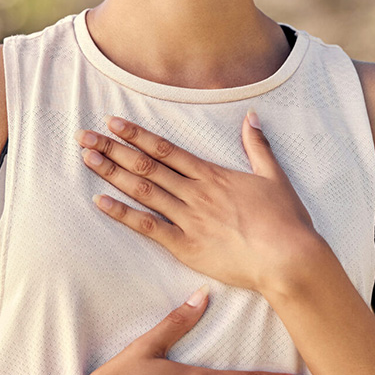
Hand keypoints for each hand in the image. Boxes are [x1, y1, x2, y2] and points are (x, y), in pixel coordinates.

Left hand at [75, 112, 320, 292]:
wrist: (289, 258)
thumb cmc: (286, 220)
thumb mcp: (274, 176)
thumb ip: (258, 146)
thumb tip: (251, 117)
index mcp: (212, 174)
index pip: (166, 149)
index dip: (136, 135)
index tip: (113, 123)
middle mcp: (195, 192)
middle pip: (146, 165)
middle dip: (113, 149)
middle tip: (84, 136)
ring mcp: (188, 218)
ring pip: (143, 190)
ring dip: (112, 173)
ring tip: (87, 159)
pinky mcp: (186, 246)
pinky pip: (148, 227)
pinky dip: (123, 213)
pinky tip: (101, 201)